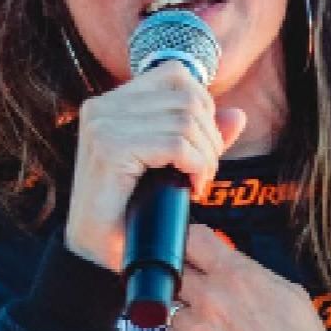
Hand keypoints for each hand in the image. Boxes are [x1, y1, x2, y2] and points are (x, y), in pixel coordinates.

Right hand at [65, 63, 245, 274]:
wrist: (92, 254)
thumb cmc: (128, 212)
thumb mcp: (168, 166)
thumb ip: (199, 137)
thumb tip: (237, 115)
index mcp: (111, 103)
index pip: (175, 76)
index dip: (203, 108)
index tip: (201, 148)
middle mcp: (102, 107)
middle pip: (187, 97)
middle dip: (209, 137)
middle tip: (203, 173)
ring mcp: (103, 125)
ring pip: (186, 121)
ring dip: (206, 156)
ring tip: (198, 183)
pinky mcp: (110, 149)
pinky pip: (176, 145)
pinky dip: (196, 167)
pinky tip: (192, 188)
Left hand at [151, 223, 328, 330]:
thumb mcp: (289, 293)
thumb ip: (251, 274)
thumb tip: (230, 267)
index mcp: (237, 275)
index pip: (192, 239)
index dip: (186, 243)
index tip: (186, 252)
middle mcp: (211, 298)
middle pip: (173, 274)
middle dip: (185, 285)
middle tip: (201, 300)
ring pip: (169, 312)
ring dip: (184, 320)